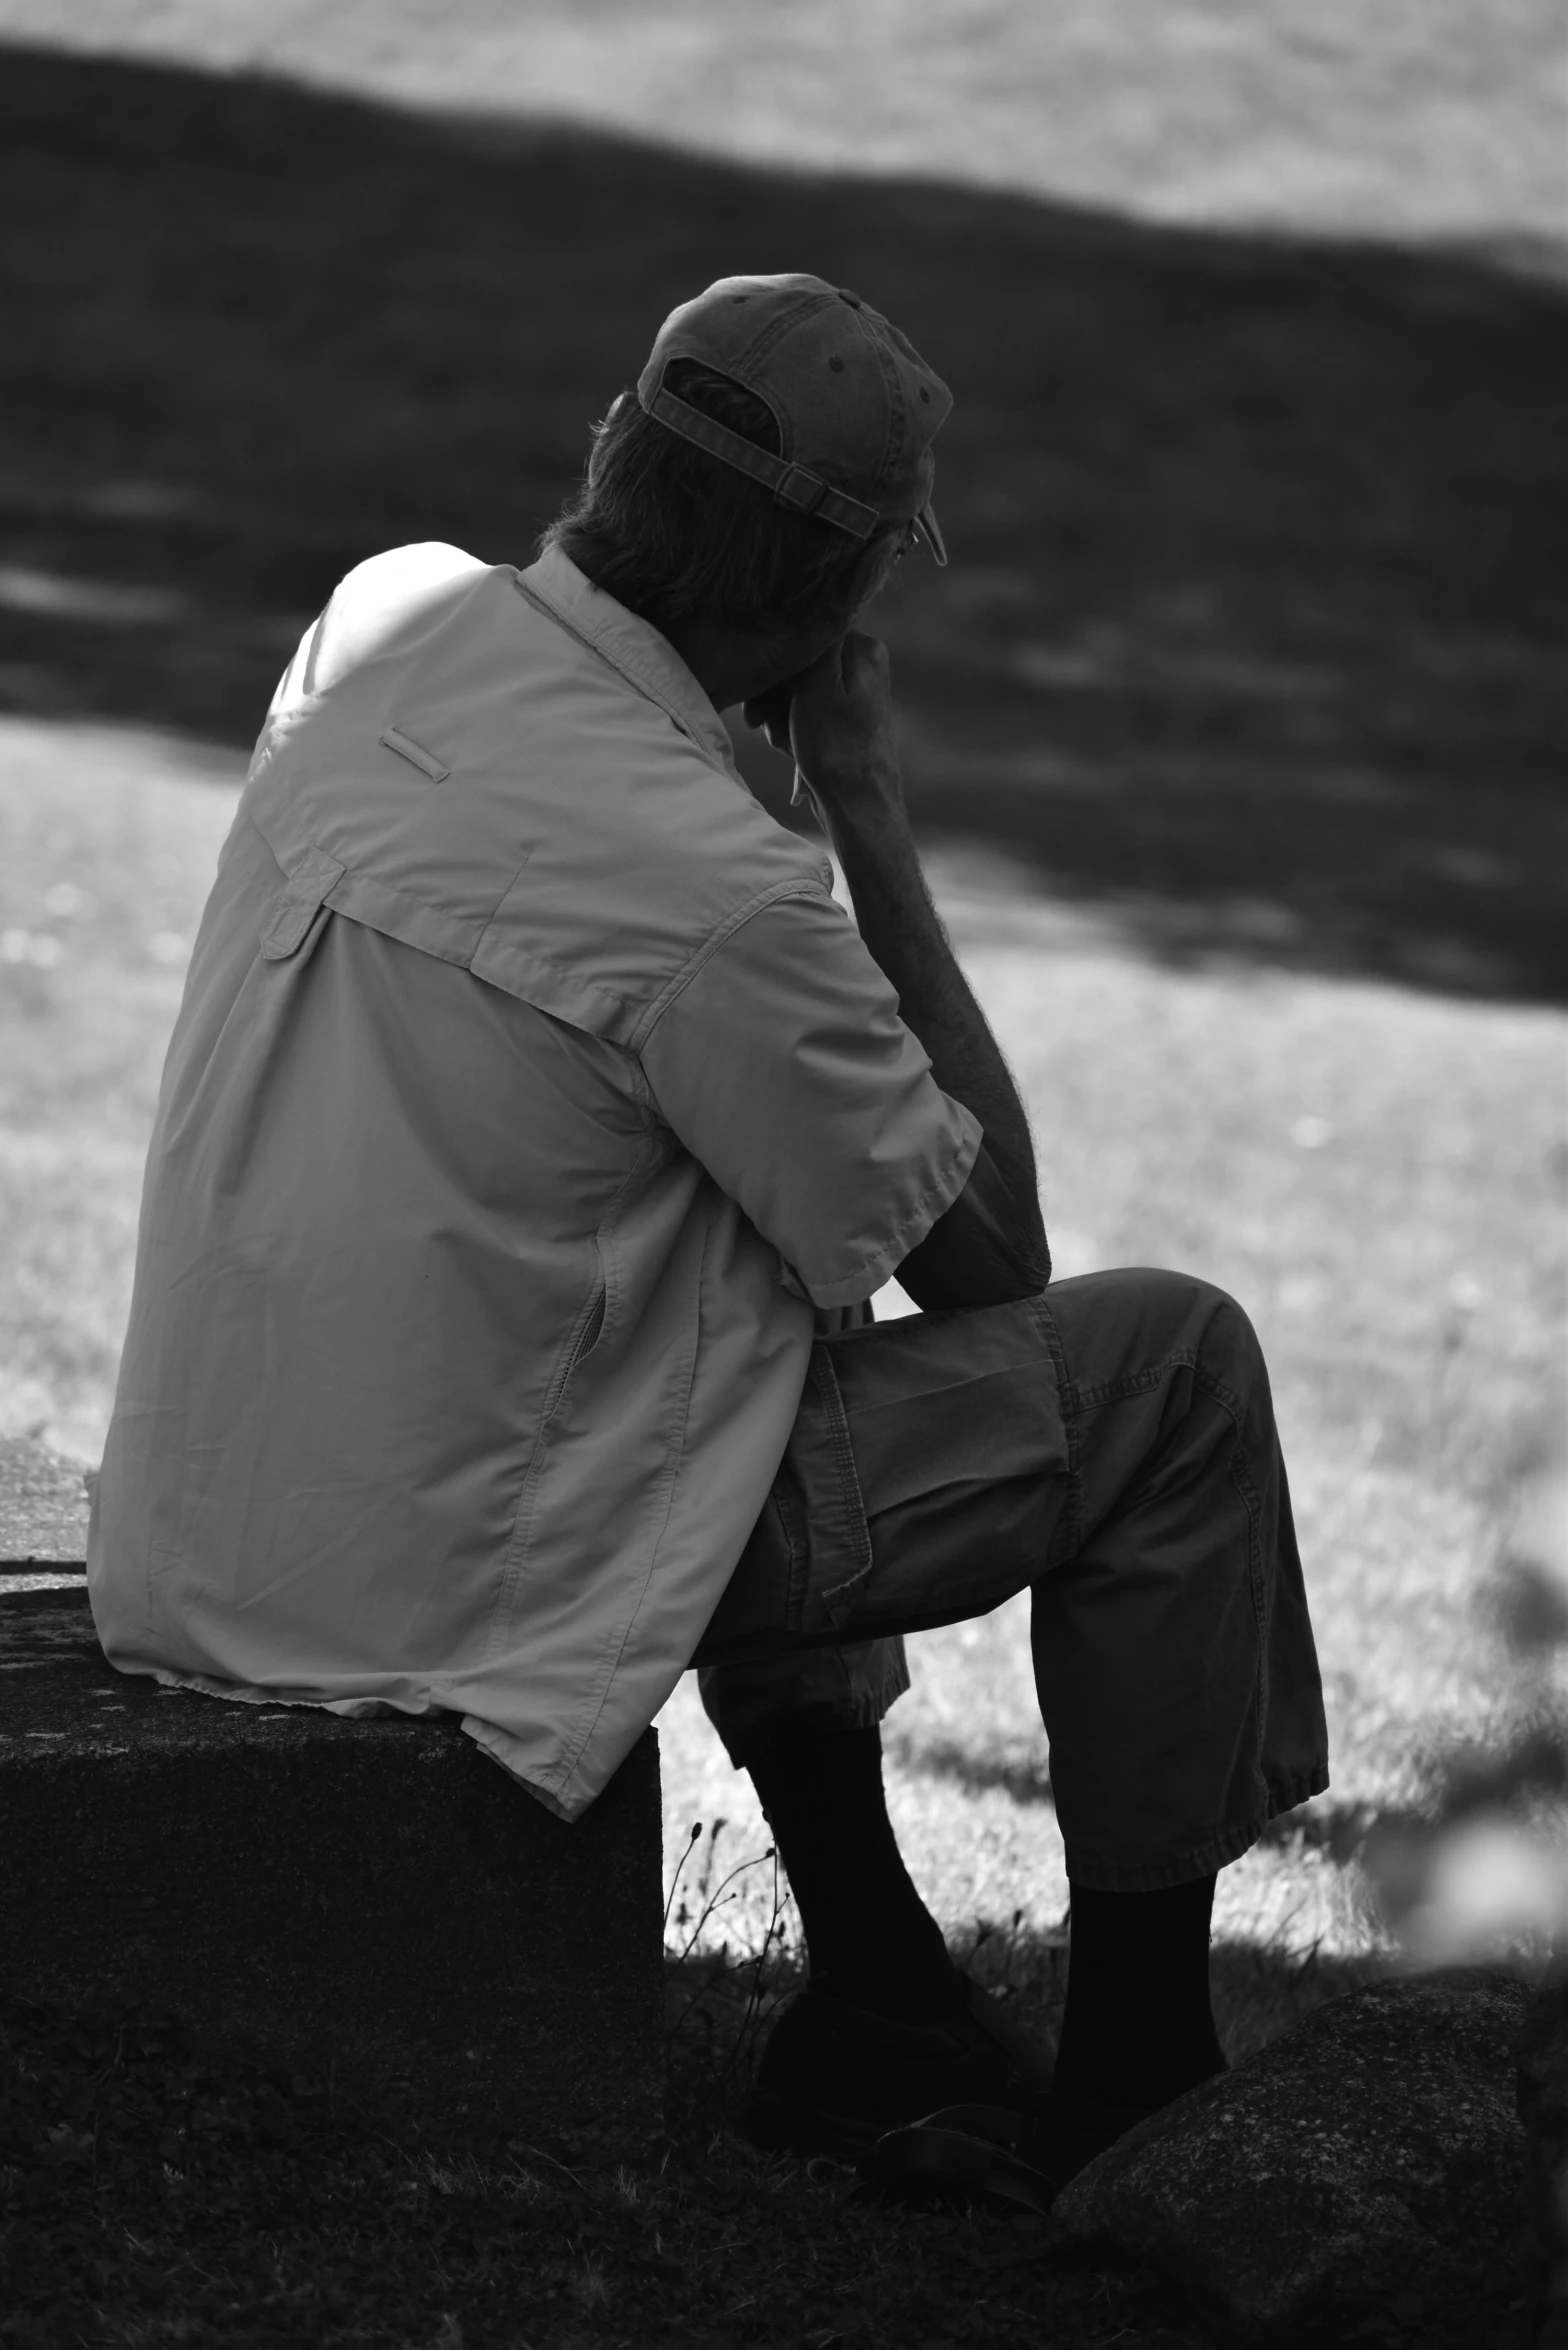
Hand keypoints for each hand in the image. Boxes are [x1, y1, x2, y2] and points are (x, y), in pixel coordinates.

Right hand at [742, 633, 900, 818]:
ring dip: (780, 716)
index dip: (775, 667)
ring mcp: (853, 691)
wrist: (858, 804)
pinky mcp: (844, 716)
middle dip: (775, 696)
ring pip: (797, 690)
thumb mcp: (817, 685)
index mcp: (861, 648)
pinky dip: (792, 729)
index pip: (801, 637)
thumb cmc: (837, 748)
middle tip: (762, 724)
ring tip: (783, 742)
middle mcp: (862, 664)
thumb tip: (806, 600)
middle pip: (797, 664)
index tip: (759, 699)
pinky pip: (806, 711)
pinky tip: (792, 751)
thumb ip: (812, 640)